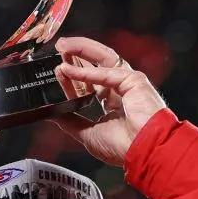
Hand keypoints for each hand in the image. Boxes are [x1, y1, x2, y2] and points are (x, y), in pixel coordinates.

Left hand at [52, 37, 166, 166]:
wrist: (144, 152)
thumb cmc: (124, 148)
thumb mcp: (88, 134)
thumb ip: (71, 122)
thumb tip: (53, 115)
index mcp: (115, 103)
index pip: (90, 83)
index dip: (73, 77)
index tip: (58, 72)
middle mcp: (122, 89)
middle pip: (97, 64)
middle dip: (77, 56)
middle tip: (58, 49)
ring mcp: (129, 82)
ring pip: (103, 58)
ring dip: (82, 50)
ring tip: (62, 46)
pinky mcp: (133, 80)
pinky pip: (105, 73)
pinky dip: (85, 71)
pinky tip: (67, 69)